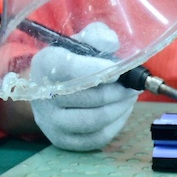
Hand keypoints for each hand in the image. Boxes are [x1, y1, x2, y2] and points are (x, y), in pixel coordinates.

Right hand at [23, 22, 137, 151]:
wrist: (50, 88)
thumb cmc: (72, 60)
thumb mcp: (82, 41)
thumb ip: (97, 36)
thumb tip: (110, 44)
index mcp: (45, 64)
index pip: (71, 68)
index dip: (99, 70)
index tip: (119, 70)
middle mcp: (43, 96)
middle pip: (90, 97)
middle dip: (119, 91)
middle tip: (133, 85)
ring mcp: (50, 122)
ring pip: (95, 120)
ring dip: (121, 107)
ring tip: (129, 96)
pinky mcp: (61, 140)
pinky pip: (97, 137)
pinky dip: (116, 124)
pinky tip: (121, 111)